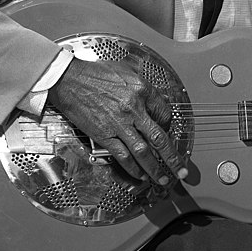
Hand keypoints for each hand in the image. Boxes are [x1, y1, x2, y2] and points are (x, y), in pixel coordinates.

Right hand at [48, 58, 186, 183]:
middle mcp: (134, 109)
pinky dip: (132, 168)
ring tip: (163, 180)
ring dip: (155, 169)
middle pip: (160, 138)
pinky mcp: (104, 135)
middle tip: (182, 170)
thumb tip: (157, 100)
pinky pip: (122, 156)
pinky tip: (140, 175)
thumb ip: (144, 87)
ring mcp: (119, 124)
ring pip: (143, 152)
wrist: (69, 79)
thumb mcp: (128, 71)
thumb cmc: (96, 73)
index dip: (169, 125)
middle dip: (173, 158)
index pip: (165, 113)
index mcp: (142, 90)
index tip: (168, 131)